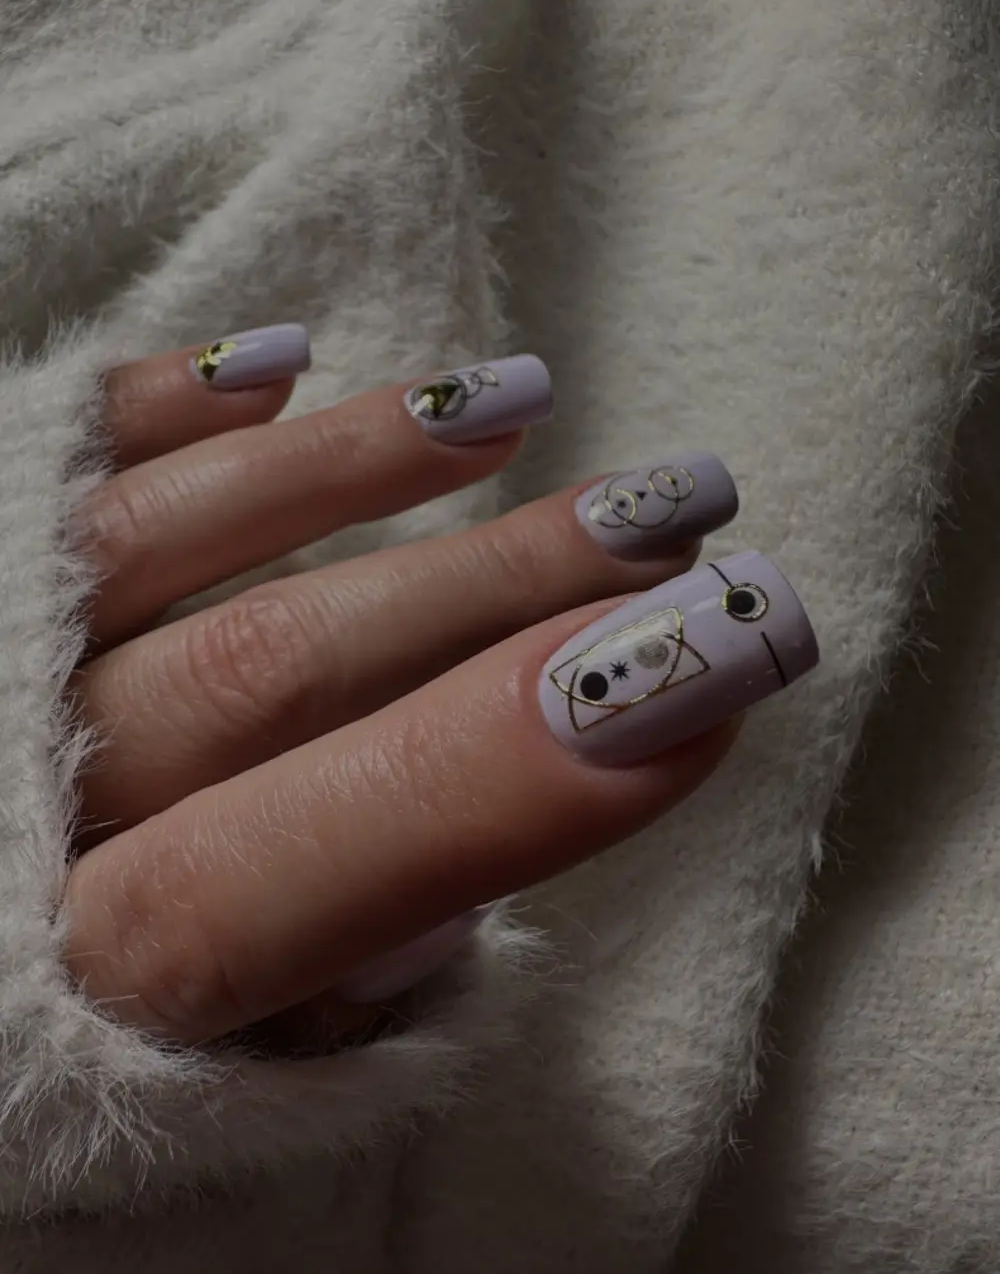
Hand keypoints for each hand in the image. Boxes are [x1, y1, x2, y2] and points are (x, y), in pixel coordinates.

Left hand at [62, 324, 815, 1052]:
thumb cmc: (55, 1083)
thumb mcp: (223, 1105)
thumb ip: (348, 993)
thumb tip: (471, 864)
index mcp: (71, 1008)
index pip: (293, 876)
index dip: (497, 772)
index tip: (706, 674)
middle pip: (265, 680)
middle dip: (493, 596)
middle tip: (684, 523)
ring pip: (149, 554)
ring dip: (352, 472)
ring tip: (520, 406)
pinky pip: (29, 482)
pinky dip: (151, 421)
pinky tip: (277, 368)